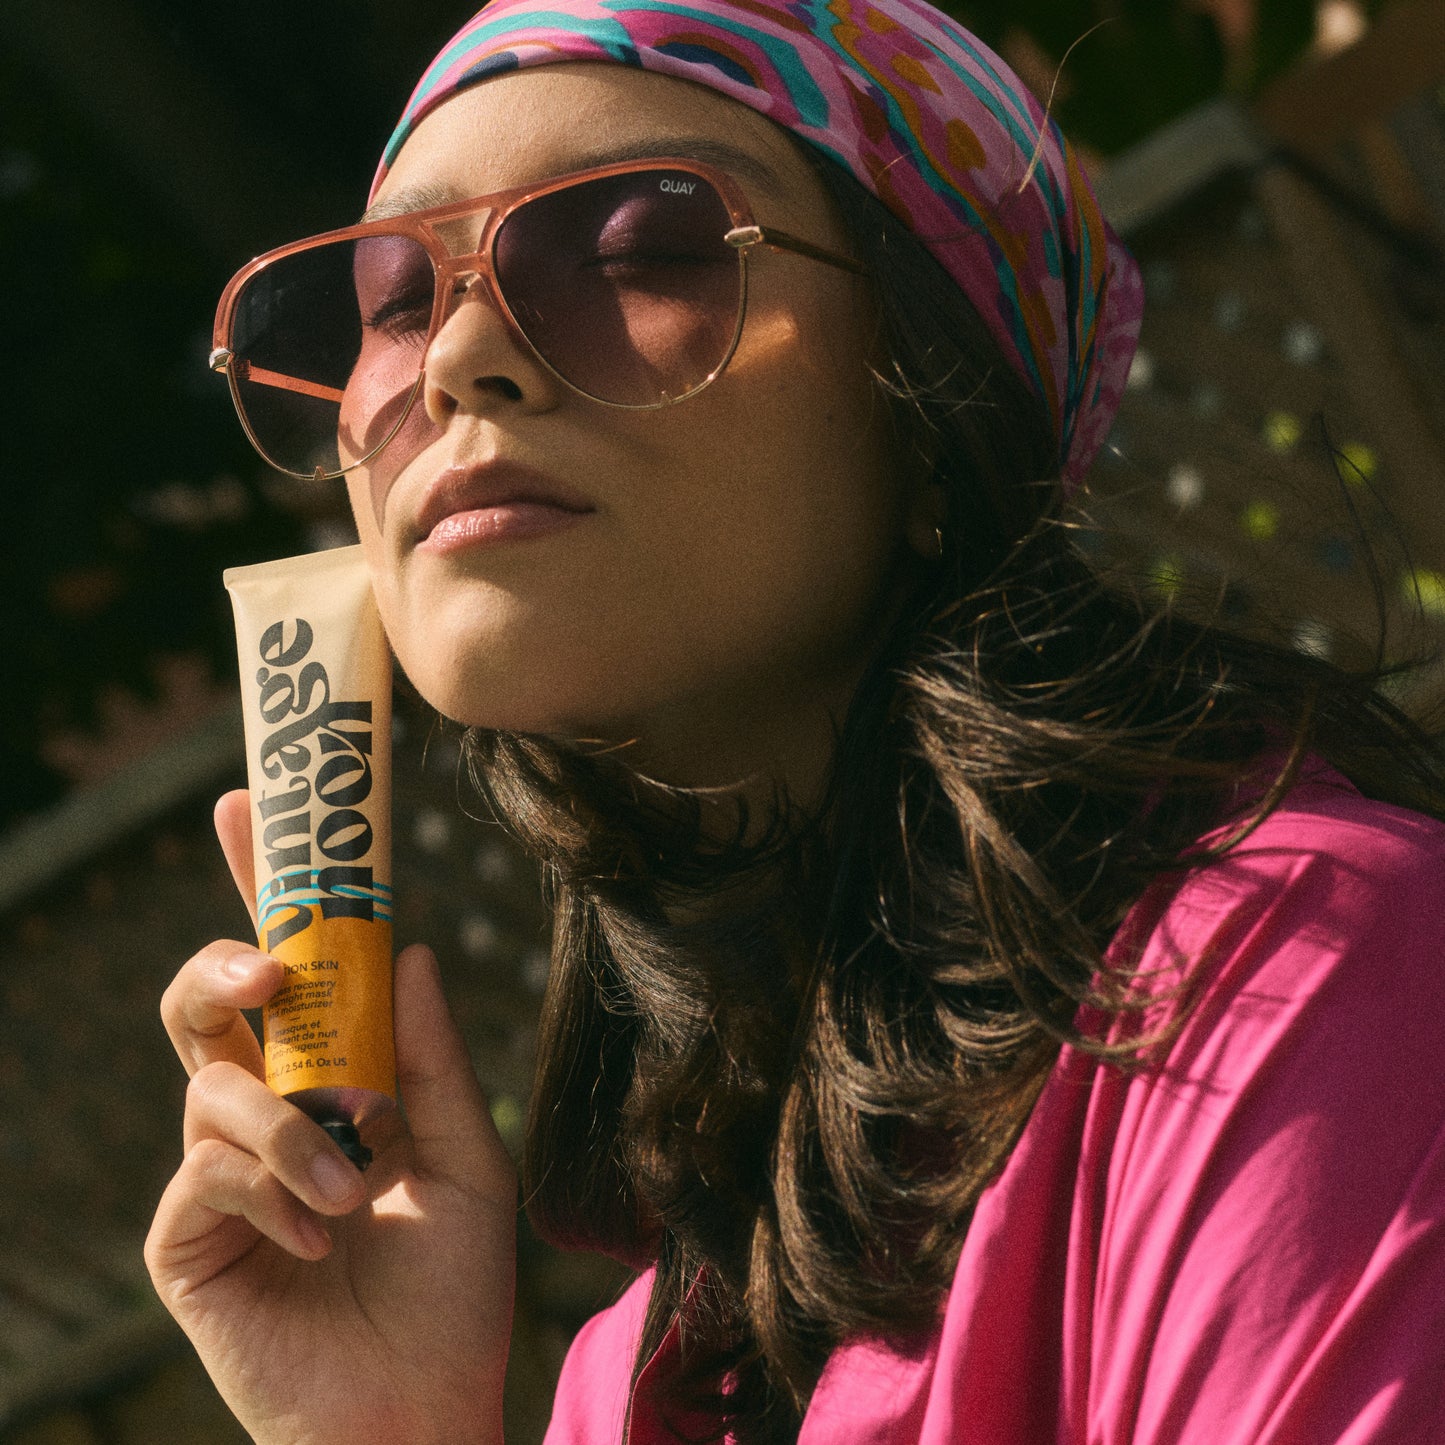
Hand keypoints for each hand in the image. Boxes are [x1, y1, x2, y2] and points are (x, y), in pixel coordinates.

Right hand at [145, 790, 516, 1444]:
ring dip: (293, 1130)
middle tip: (267, 966)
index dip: (260, 890)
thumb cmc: (452, 1289)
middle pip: (204, 998)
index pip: (284, 972)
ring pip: (211, 1085)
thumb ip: (432, 1058)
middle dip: (225, 960)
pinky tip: (322, 1241)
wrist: (422, 1410)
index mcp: (331, 1082)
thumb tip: (411, 950)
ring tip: (355, 1192)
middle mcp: (265, 1113)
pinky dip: (274, 1191)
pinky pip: (205, 1172)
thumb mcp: (465, 1156)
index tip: (245, 807)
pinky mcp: (188, 1239)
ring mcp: (218, 1175)